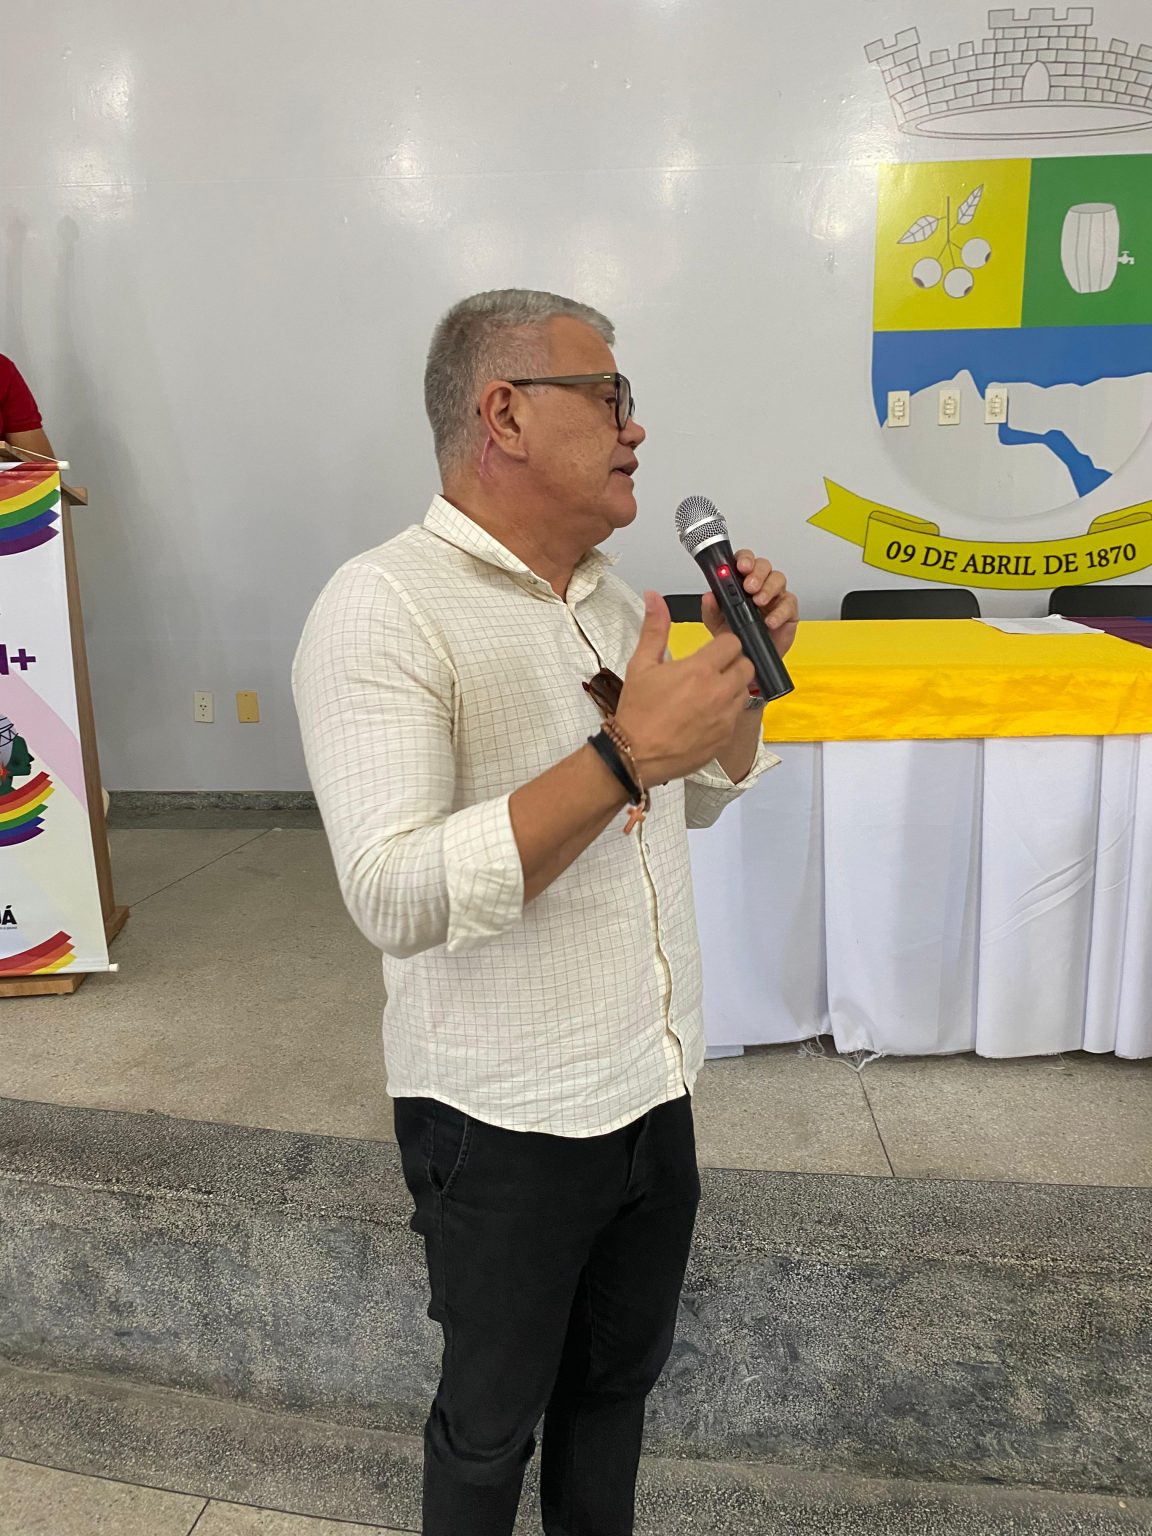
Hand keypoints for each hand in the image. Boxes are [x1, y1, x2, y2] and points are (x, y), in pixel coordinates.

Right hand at [614, 592, 755, 783]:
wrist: (635, 755)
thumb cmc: (637, 710)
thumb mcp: (641, 664)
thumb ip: (655, 628)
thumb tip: (654, 597)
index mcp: (700, 669)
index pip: (733, 642)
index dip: (724, 642)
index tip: (712, 649)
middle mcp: (719, 692)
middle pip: (747, 665)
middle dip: (734, 663)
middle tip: (713, 669)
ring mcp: (725, 716)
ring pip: (745, 691)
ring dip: (733, 687)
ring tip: (709, 691)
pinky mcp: (725, 737)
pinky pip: (737, 716)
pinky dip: (727, 711)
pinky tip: (706, 713)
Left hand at [701, 550, 798, 657]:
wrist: (748, 658)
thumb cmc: (735, 636)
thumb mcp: (716, 623)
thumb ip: (711, 609)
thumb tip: (709, 596)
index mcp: (741, 582)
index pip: (744, 561)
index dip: (744, 559)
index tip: (740, 566)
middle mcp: (760, 585)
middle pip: (764, 565)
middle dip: (757, 573)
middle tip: (749, 586)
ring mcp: (775, 596)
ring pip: (778, 579)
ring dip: (768, 588)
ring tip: (758, 601)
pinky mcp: (788, 611)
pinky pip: (789, 604)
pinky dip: (779, 612)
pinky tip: (770, 620)